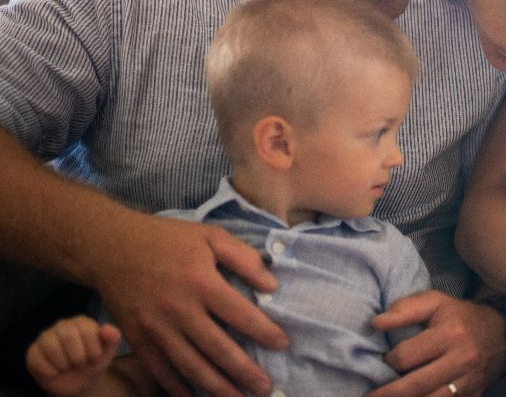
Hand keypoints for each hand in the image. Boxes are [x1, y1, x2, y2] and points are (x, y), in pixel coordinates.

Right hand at [26, 316, 120, 396]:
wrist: (78, 382)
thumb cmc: (93, 362)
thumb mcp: (108, 352)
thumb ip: (113, 338)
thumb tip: (106, 328)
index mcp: (82, 322)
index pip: (88, 331)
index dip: (93, 350)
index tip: (94, 358)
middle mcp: (62, 325)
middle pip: (68, 337)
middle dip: (78, 357)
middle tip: (81, 364)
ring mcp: (45, 337)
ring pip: (51, 347)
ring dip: (64, 364)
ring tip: (68, 367)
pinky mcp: (32, 351)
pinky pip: (37, 360)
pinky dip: (50, 371)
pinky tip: (56, 372)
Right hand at [88, 212, 285, 396]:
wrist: (110, 247)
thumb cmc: (166, 239)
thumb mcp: (210, 236)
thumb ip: (243, 258)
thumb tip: (272, 285)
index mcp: (200, 282)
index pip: (240, 314)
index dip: (264, 332)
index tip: (283, 344)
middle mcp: (178, 309)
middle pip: (217, 348)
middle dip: (244, 371)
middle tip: (265, 388)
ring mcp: (155, 328)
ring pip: (190, 366)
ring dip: (216, 387)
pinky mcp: (136, 338)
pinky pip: (160, 370)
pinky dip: (178, 388)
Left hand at [368, 291, 505, 396]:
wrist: (502, 334)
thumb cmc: (461, 317)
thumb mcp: (436, 302)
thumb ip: (405, 309)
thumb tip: (375, 323)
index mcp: (450, 335)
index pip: (407, 357)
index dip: (388, 361)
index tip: (382, 361)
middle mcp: (462, 361)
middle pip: (415, 386)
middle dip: (387, 394)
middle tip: (368, 396)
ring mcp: (469, 383)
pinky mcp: (473, 396)